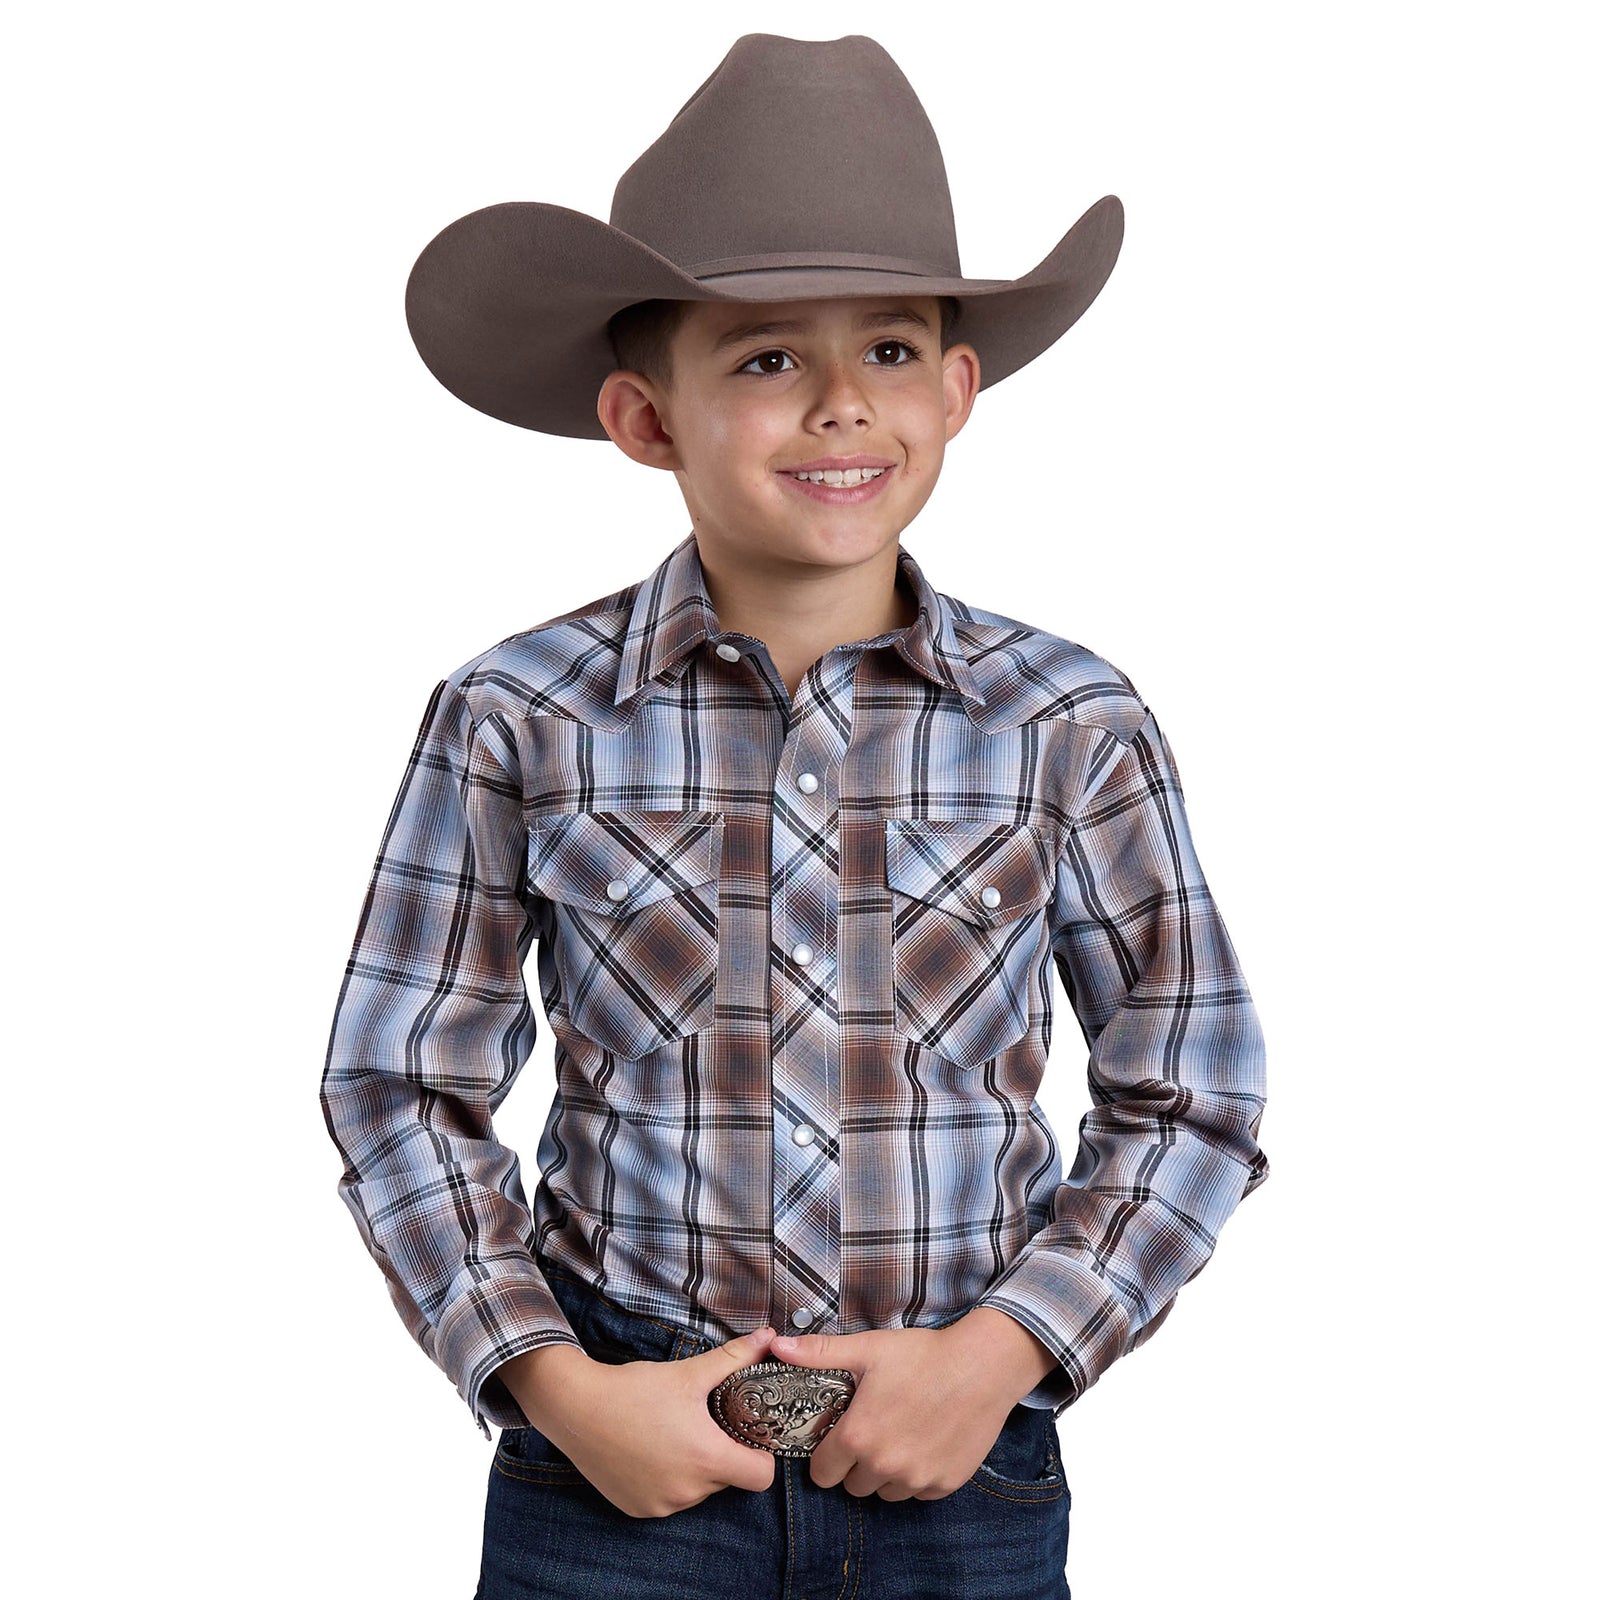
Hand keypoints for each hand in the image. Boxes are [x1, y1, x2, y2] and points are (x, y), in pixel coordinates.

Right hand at [500, 1326, 779, 1517]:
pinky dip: (668, 1479)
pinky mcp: (638, 1510)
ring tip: (674, 1434)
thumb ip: (734, 1357)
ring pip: (699, 1491)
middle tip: (706, 1423)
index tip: (747, 1432)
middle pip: (729, 1480)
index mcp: (706, 1459)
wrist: (576, 1408)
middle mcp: (687, 1492)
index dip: (761, 1454)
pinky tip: (651, 1450)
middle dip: (724, 1454)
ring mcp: (661, 1506)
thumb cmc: (634, 1390)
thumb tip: (768, 1337)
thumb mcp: (688, 1373)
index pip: (762, 1476)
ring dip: (695, 1468)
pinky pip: (669, 1499)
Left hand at [769, 1310, 1055, 1502]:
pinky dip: (916, 1476)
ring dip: (885, 1473)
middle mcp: (884, 1467)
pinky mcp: (944, 1485)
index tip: (838, 1436)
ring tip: (898, 1434)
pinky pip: (917, 1492)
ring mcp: (916, 1480)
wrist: (983, 1366)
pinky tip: (924, 1442)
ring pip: (885, 1492)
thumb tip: (775, 1346)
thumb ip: (818, 1353)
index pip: (822, 1473)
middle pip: (853, 1485)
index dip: (826, 1455)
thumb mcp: (867, 1348)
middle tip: (871, 1430)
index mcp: (858, 1438)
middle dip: (855, 1464)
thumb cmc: (923, 1355)